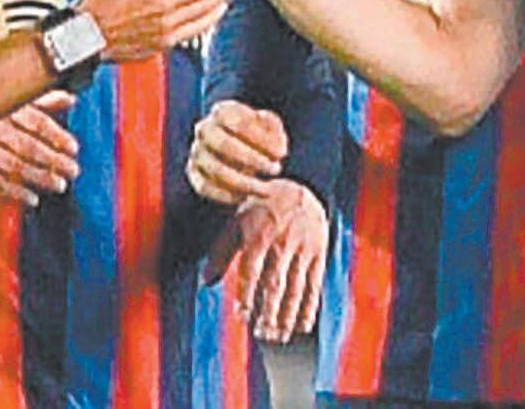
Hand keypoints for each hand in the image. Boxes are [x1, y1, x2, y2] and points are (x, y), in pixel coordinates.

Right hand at [0, 91, 79, 205]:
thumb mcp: (10, 95)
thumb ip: (40, 99)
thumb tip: (70, 99)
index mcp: (4, 104)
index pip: (36, 121)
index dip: (57, 136)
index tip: (73, 148)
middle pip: (28, 145)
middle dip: (54, 160)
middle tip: (72, 171)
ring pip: (13, 165)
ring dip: (39, 177)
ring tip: (58, 185)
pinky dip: (13, 191)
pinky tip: (31, 198)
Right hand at [188, 100, 287, 206]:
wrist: (236, 150)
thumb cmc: (256, 135)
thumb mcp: (269, 126)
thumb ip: (274, 131)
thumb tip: (277, 149)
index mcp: (222, 111)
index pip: (237, 121)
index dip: (261, 138)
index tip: (282, 153)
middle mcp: (204, 129)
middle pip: (224, 144)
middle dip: (253, 159)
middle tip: (275, 170)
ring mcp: (197, 151)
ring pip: (216, 169)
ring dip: (244, 182)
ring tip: (265, 190)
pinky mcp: (194, 173)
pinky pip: (206, 187)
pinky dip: (227, 195)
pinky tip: (245, 197)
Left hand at [202, 179, 328, 342]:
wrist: (299, 190)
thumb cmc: (260, 208)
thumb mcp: (236, 223)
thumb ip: (221, 252)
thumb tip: (206, 282)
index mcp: (257, 236)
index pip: (250, 271)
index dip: (247, 295)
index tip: (243, 317)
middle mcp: (281, 243)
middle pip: (274, 284)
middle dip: (268, 312)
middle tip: (262, 335)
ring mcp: (302, 249)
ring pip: (295, 288)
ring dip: (287, 316)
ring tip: (279, 336)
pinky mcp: (318, 254)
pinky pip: (314, 285)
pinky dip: (309, 307)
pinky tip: (302, 325)